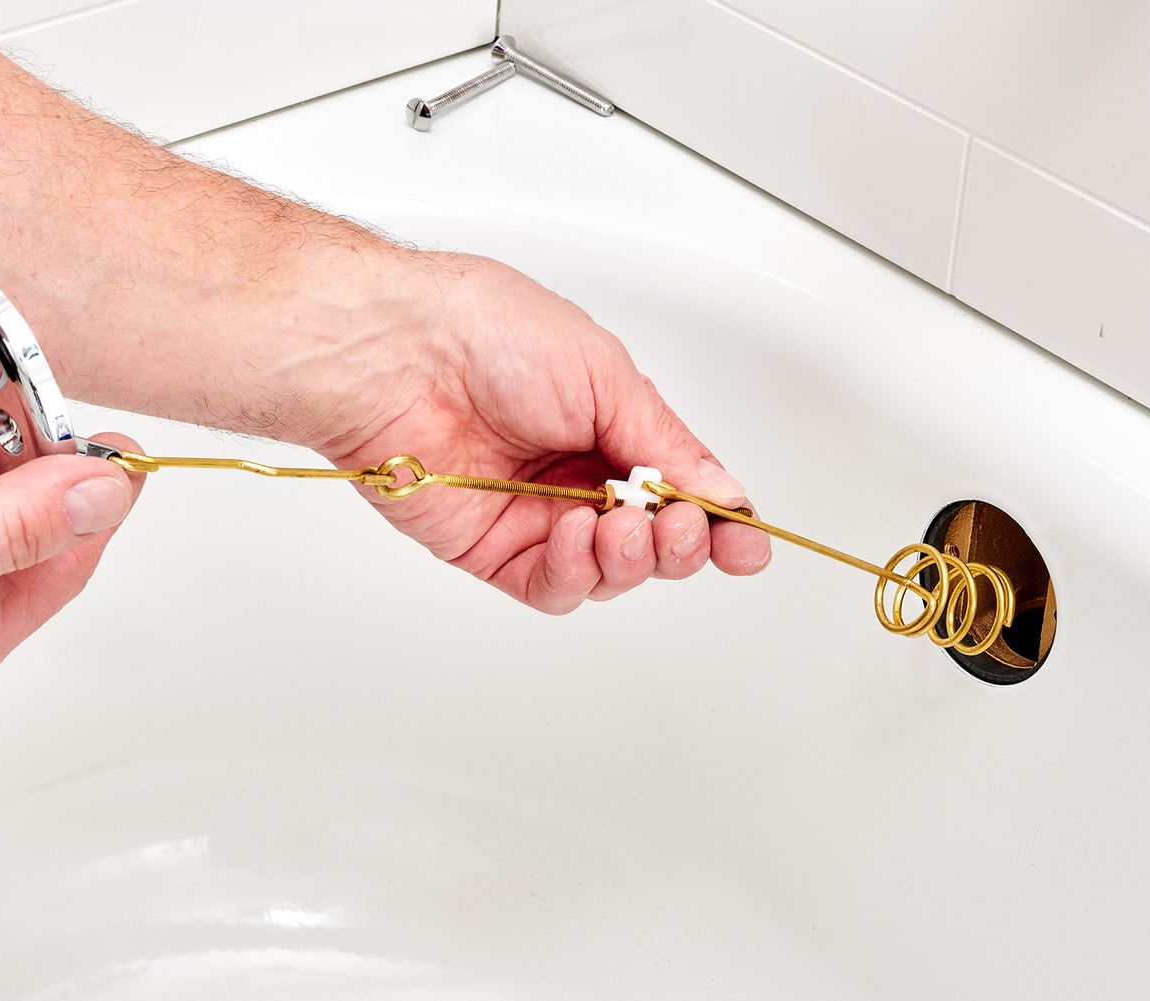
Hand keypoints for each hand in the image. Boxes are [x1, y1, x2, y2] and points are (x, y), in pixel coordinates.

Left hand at [319, 255, 771, 613]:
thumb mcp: (605, 377)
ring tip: (622, 526)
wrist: (400, 353)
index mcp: (606, 425)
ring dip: (630, 560)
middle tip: (681, 524)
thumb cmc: (487, 333)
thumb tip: (723, 492)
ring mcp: (531, 515)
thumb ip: (665, 446)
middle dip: (680, 542)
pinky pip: (550, 588)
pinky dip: (576, 574)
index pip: (679, 489)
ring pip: (606, 574)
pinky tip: (576, 537)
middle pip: (650, 542)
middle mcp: (572, 474)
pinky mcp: (489, 549)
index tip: (748, 542)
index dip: (719, 521)